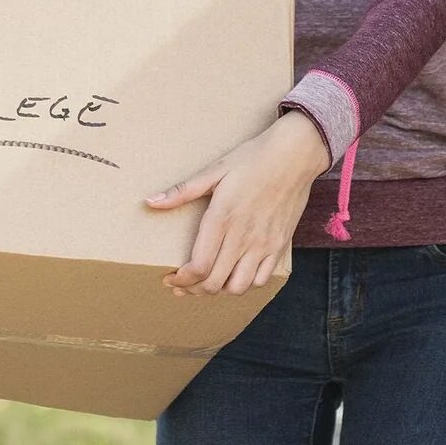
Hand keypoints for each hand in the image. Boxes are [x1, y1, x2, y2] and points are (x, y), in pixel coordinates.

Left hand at [150, 113, 328, 296]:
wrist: (295, 155)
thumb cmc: (253, 158)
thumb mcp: (215, 170)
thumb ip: (182, 191)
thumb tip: (150, 202)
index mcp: (222, 218)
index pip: (199, 267)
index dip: (181, 281)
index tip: (170, 278)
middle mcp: (243, 236)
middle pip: (215, 282)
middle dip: (193, 290)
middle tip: (183, 286)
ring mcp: (264, 244)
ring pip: (238, 287)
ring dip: (219, 290)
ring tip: (207, 283)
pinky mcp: (279, 245)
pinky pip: (261, 279)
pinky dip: (245, 284)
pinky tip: (234, 274)